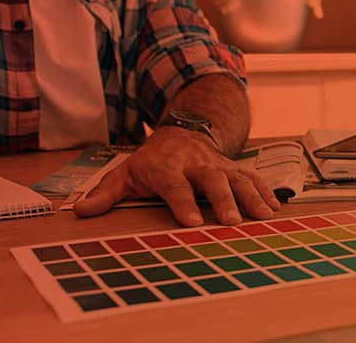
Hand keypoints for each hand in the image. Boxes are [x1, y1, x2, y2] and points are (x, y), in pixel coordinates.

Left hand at [72, 128, 280, 226]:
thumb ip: (106, 193)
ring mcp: (219, 164)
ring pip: (238, 178)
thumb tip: (80, 211)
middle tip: (232, 222)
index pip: (176, 185)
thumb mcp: (125, 173)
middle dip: (223, 201)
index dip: (183, 203)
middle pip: (212, 181)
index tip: (191, 223)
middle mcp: (197, 163)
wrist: (183, 132)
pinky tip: (275, 207)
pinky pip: (253, 177)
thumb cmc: (152, 161)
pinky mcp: (234, 167)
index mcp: (167, 167)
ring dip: (252, 196)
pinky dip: (265, 191)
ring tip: (263, 216)